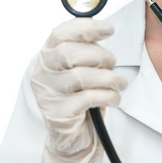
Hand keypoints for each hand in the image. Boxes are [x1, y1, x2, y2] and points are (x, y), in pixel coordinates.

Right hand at [30, 18, 126, 162]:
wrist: (74, 134)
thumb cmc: (80, 95)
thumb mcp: (83, 66)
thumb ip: (87, 48)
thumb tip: (103, 29)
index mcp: (47, 55)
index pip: (61, 33)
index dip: (86, 28)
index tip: (108, 29)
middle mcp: (43, 72)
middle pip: (70, 53)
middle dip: (99, 56)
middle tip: (111, 64)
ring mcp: (48, 94)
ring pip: (81, 76)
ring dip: (108, 78)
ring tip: (118, 83)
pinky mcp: (58, 114)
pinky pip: (88, 98)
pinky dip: (108, 95)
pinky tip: (113, 97)